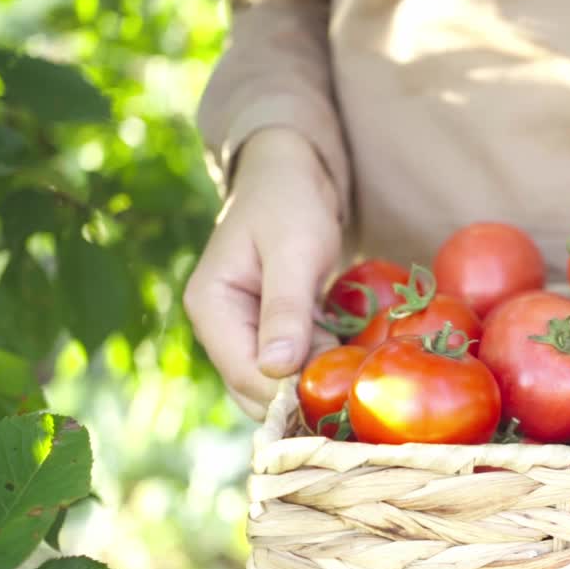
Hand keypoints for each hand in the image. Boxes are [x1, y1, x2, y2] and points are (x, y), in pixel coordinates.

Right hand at [184, 128, 342, 418]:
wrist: (291, 173)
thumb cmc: (290, 203)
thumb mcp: (294, 251)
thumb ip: (285, 308)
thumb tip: (277, 369)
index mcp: (211, 307)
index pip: (245, 374)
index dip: (290, 392)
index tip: (341, 393)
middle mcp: (220, 327)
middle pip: (257, 389)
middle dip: (303, 395)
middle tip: (358, 389)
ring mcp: (243, 331)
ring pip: (276, 383)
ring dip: (315, 385)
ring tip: (359, 377)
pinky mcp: (270, 331)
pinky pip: (293, 366)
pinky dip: (320, 368)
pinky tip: (351, 364)